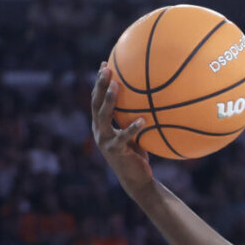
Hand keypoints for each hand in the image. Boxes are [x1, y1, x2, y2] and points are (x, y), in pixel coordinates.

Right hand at [92, 64, 153, 200]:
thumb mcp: (134, 132)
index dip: (99, 82)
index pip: (96, 100)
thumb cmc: (138, 154)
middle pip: (95, 104)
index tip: (104, 64)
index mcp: (101, 125)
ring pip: (103, 117)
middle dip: (99, 85)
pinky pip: (123, 137)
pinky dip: (132, 128)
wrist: (136, 179)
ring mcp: (105, 142)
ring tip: (115, 86)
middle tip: (106, 69)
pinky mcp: (115, 152)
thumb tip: (148, 96)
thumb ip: (133, 116)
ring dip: (109, 100)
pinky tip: (142, 120)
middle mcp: (99, 131)